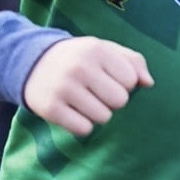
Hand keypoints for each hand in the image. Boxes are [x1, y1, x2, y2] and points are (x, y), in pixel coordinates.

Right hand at [22, 37, 152, 137]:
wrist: (30, 61)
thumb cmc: (79, 58)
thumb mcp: (105, 50)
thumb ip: (133, 62)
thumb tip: (149, 83)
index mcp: (96, 49)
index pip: (131, 81)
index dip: (123, 84)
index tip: (107, 78)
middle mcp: (79, 67)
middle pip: (120, 101)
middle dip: (111, 100)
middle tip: (94, 92)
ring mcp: (62, 87)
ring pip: (103, 117)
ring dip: (97, 114)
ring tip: (82, 100)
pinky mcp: (49, 107)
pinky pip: (84, 129)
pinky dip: (81, 125)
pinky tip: (71, 111)